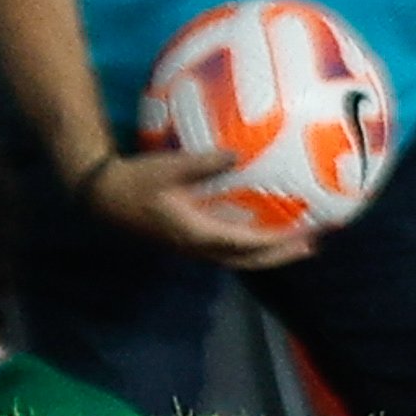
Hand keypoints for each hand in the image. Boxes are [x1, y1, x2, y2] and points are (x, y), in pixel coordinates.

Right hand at [81, 143, 315, 272]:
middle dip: (281, 256)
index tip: (304, 236)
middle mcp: (199, 247)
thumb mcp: (166, 168)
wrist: (104, 197)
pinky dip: (250, 245)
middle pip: (249, 261)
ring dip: (268, 254)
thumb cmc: (134, 182)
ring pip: (239, 259)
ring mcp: (193, 247)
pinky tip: (258, 230)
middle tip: (312, 247)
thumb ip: (201, 163)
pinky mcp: (188, 240)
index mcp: (197, 234)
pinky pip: (228, 249)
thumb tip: (237, 154)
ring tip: (293, 244)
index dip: (278, 243)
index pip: (247, 245)